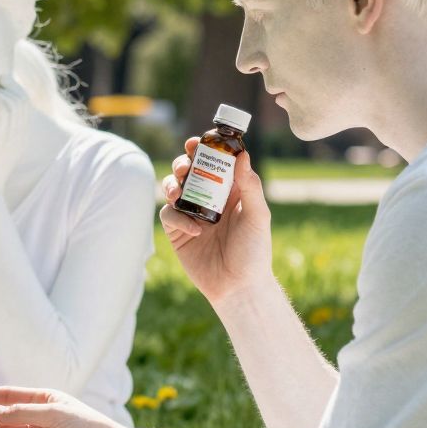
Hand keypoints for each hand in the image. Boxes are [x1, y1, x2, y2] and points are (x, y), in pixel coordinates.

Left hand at [0, 82, 26, 199]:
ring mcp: (14, 137)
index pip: (27, 104)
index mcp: (21, 135)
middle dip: (12, 85)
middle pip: (24, 100)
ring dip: (4, 90)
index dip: (17, 88)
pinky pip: (5, 111)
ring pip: (16, 103)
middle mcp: (21, 134)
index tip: (2, 81)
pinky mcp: (2, 139)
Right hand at [159, 140, 273, 305]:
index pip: (215, 162)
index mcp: (231, 191)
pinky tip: (194, 230)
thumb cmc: (254, 251)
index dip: (205, 149)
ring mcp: (191, 215)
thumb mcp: (257, 216)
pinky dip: (177, 218)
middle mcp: (209, 199)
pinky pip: (168, 215)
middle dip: (183, 163)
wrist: (237, 286)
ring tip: (177, 192)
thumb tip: (242, 154)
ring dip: (171, 184)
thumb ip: (250, 185)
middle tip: (185, 166)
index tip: (198, 141)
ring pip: (172, 188)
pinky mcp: (178, 232)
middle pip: (189, 171)